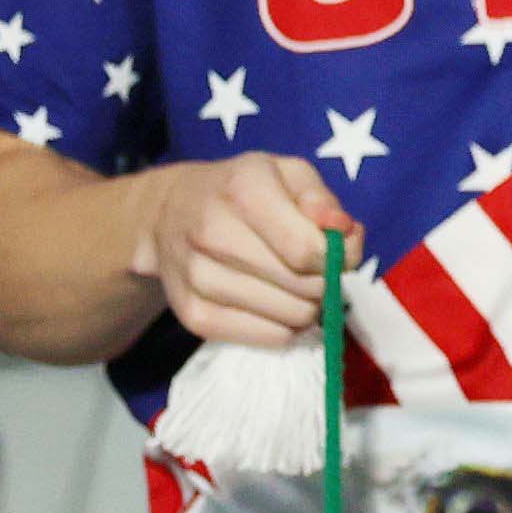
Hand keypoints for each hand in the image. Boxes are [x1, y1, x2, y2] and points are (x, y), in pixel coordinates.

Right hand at [128, 157, 352, 345]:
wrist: (168, 213)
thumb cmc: (242, 191)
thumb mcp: (287, 173)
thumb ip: (323, 200)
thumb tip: (344, 232)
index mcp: (243, 191)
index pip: (308, 249)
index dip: (337, 257)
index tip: (335, 252)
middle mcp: (213, 234)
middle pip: (305, 285)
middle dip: (326, 281)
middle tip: (315, 269)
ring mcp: (198, 278)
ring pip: (292, 316)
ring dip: (307, 305)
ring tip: (293, 283)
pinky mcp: (193, 315)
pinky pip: (270, 338)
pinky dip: (286, 327)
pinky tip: (275, 303)